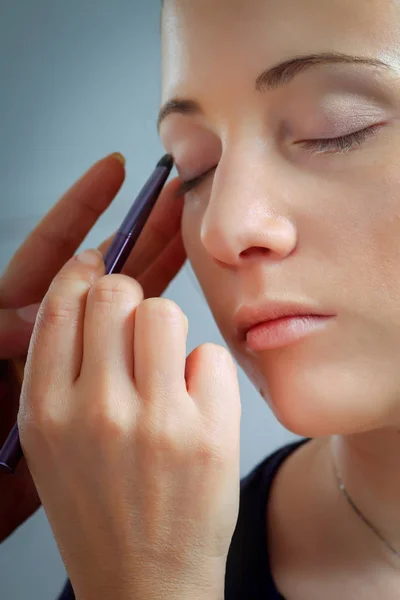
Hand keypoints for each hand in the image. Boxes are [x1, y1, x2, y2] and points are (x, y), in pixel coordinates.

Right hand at [18, 250, 240, 599]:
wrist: (146, 582)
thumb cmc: (99, 508)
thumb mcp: (53, 443)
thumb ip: (63, 370)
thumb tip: (88, 292)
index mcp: (47, 412)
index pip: (61, 306)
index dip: (82, 273)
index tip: (97, 265)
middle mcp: (96, 411)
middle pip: (116, 294)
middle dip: (128, 298)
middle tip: (135, 324)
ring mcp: (156, 422)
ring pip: (165, 312)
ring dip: (166, 330)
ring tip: (165, 366)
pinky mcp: (208, 434)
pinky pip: (210, 355)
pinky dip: (203, 372)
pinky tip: (194, 404)